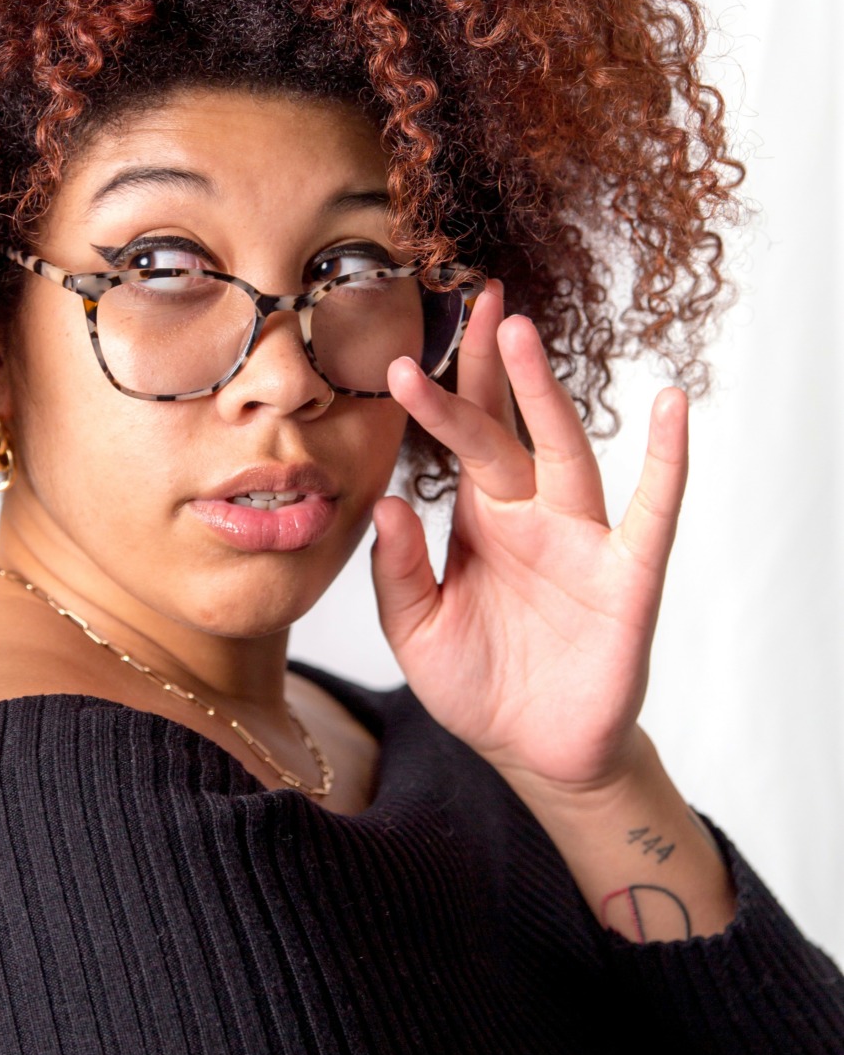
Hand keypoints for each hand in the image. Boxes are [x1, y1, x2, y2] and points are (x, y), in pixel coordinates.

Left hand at [371, 280, 688, 798]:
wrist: (537, 753)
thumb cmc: (480, 684)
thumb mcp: (416, 630)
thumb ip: (396, 571)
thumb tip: (383, 503)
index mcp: (479, 521)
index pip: (460, 441)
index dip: (440, 392)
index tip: (404, 344)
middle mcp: (530, 515)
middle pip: (505, 427)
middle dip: (487, 368)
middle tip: (475, 300)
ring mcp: (580, 539)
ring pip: (564, 451)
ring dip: (543, 394)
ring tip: (520, 335)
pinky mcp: (626, 575)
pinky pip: (652, 509)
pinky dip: (666, 459)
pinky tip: (671, 407)